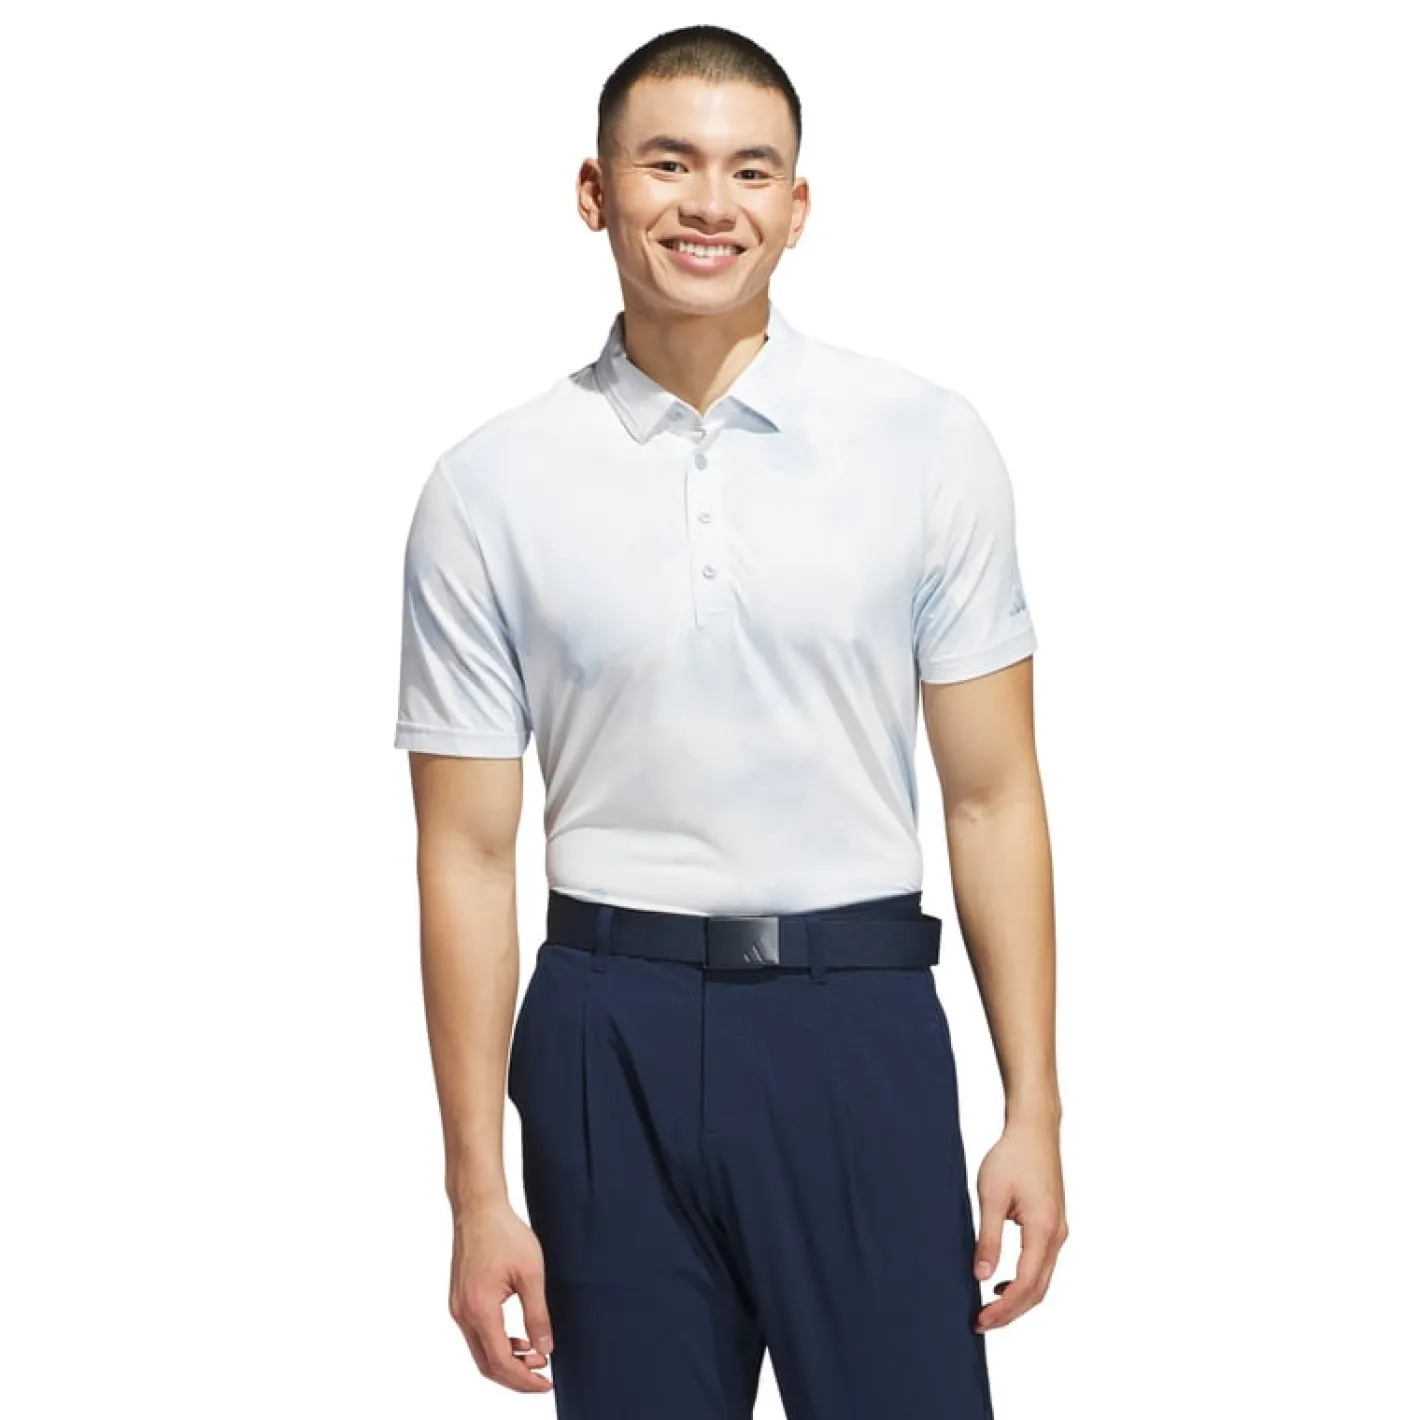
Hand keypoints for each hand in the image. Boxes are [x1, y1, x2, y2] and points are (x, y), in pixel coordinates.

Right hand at [448, 1200, 554, 1392]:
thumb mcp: (531, 1274)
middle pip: (487, 1364)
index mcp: (480, 1309)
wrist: (479, 1208)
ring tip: (535, 1355)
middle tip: (543, 1376)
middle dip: (516, 1376)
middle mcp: (463, 1314)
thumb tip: (545, 1349)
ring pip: (480, 1352)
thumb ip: (538, 1314)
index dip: (524, 1379)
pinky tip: (518, 1339)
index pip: (500, 1362)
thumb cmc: (505, 1234)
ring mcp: (457, 1308)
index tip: (546, 1383)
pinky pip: (476, 1335)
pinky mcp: (459, 1300)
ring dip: (506, 1361)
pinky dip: (497, 1345)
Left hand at [972, 1116, 1067, 1330]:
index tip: (980, 1320)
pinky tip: (1002, 1281)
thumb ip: (988, 1238)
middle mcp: (1057, 1236)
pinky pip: (1042, 1265)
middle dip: (1010, 1312)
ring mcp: (1059, 1231)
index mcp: (1043, 1231)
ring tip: (989, 1308)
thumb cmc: (1011, 1157)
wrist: (1034, 1130)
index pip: (1026, 1285)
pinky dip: (1025, 1281)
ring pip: (1042, 1280)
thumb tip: (981, 1276)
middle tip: (981, 1322)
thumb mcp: (991, 1196)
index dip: (1003, 1308)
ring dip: (1018, 1299)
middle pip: (1038, 1290)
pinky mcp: (1054, 1224)